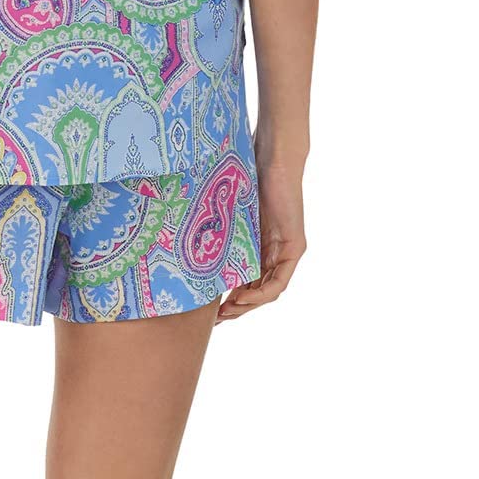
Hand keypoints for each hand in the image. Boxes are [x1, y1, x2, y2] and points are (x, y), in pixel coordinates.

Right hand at [218, 148, 305, 322]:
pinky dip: (261, 293)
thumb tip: (184, 245)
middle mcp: (274, 252)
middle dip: (236, 309)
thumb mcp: (227, 214)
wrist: (272, 158)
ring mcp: (286, 251)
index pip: (245, 281)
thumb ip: (218, 233)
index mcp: (257, 245)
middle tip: (216, 320)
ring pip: (268, 291)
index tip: (211, 311)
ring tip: (227, 313)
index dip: (230, 299)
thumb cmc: (245, 176)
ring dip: (247, 306)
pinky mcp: (295, 247)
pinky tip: (242, 297)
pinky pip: (279, 281)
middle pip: (256, 291)